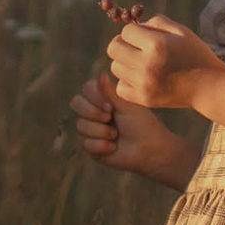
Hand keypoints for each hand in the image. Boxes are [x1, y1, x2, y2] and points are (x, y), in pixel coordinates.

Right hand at [69, 74, 192, 185]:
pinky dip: (102, 146)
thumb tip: (101, 74)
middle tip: (110, 118)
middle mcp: (94, 112)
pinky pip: (86, 143)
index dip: (94, 97)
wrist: (149, 150)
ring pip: (80, 125)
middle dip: (93, 112)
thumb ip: (110, 92)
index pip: (86, 89)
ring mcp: (91, 129)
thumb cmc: (141, 125)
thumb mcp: (126, 106)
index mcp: (104, 99)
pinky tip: (114, 147)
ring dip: (102, 131)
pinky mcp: (91, 147)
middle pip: (76, 103)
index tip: (111, 106)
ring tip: (116, 135)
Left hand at [105, 16, 224, 113]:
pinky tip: (140, 78)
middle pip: (113, 48)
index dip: (134, 30)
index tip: (144, 35)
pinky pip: (120, 87)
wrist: (209, 86)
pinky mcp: (144, 99)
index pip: (126, 31)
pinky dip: (126, 81)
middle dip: (122, 43)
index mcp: (157, 44)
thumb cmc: (195, 54)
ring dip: (124, 62)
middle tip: (134, 46)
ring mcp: (144, 84)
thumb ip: (157, 22)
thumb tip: (135, 25)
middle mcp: (147, 64)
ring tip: (140, 63)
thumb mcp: (181, 31)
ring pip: (115, 67)